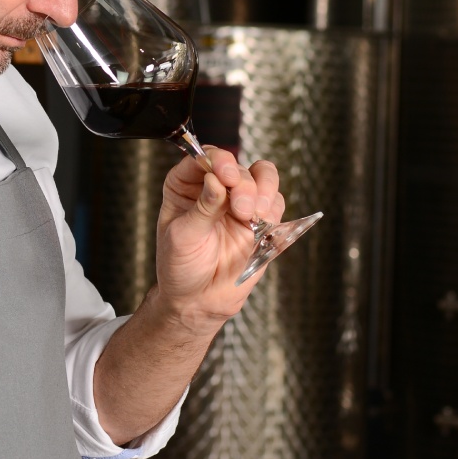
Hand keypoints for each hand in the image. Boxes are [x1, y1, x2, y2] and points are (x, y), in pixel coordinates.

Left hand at [153, 148, 283, 333]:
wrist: (198, 300)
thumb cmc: (180, 267)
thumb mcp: (182, 237)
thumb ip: (202, 207)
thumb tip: (215, 179)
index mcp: (186, 185)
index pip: (204, 157)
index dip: (218, 160)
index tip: (225, 175)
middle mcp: (215, 188)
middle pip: (238, 166)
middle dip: (243, 183)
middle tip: (242, 208)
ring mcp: (240, 203)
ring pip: (264, 177)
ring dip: (264, 191)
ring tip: (253, 216)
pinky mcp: (261, 221)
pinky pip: (277, 203)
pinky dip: (274, 210)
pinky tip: (261, 227)